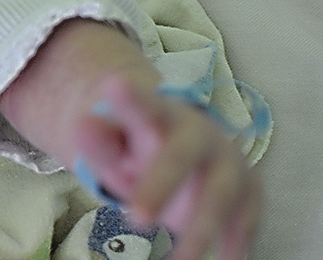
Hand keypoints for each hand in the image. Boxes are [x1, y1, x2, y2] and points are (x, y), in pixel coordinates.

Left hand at [75, 75, 260, 259]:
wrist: (183, 150)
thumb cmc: (141, 149)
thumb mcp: (115, 147)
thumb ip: (99, 142)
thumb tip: (81, 126)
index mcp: (158, 114)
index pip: (142, 105)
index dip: (131, 99)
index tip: (114, 87)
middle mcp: (199, 133)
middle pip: (179, 156)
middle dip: (160, 186)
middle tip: (136, 218)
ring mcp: (228, 161)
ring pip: (218, 195)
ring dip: (199, 231)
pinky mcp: (249, 190)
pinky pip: (244, 220)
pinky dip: (235, 244)